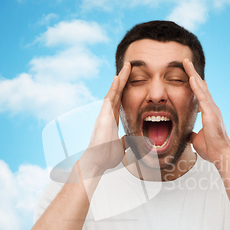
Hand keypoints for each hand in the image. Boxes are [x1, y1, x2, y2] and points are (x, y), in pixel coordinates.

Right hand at [79, 62, 130, 176]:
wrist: (97, 163)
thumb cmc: (105, 157)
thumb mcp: (121, 147)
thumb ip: (126, 141)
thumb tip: (132, 139)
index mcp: (111, 120)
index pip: (120, 100)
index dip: (125, 89)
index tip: (130, 78)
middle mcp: (107, 114)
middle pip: (117, 92)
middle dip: (123, 79)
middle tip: (130, 66)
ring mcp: (104, 114)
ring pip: (113, 92)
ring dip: (120, 79)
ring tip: (127, 66)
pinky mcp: (103, 116)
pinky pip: (109, 99)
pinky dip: (114, 88)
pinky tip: (118, 77)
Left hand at [183, 58, 229, 165]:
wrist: (220, 156)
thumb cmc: (211, 150)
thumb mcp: (197, 140)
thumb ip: (193, 135)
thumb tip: (188, 135)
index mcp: (209, 113)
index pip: (201, 95)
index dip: (195, 84)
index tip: (190, 75)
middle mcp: (212, 108)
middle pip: (201, 87)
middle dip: (193, 73)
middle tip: (186, 62)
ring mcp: (212, 109)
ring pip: (201, 87)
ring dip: (193, 74)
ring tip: (186, 62)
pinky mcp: (210, 113)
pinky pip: (202, 96)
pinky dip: (196, 86)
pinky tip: (191, 77)